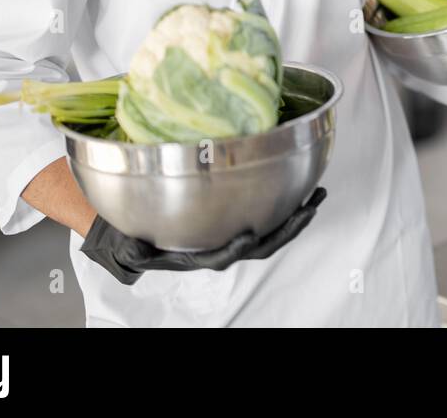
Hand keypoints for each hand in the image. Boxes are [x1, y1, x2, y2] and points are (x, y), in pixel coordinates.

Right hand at [79, 187, 326, 284]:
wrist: (141, 238)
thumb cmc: (137, 240)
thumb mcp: (129, 246)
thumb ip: (133, 250)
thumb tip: (133, 250)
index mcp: (198, 257)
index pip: (220, 257)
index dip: (235, 250)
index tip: (247, 237)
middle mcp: (222, 248)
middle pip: (261, 246)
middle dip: (287, 229)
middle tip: (309, 209)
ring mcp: (235, 235)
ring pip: (272, 232)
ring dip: (296, 216)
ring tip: (317, 197)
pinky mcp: (240, 220)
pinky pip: (268, 216)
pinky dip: (288, 204)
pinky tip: (304, 188)